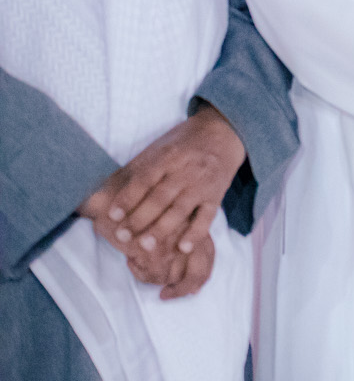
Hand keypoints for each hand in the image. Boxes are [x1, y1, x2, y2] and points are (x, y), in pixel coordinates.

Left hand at [77, 103, 244, 298]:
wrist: (224, 132)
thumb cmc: (183, 143)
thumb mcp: (159, 147)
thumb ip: (137, 169)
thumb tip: (103, 191)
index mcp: (168, 155)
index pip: (145, 179)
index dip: (128, 198)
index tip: (112, 215)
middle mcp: (187, 169)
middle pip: (161, 197)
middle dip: (140, 218)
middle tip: (123, 236)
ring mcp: (203, 183)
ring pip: (181, 209)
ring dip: (163, 229)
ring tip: (145, 246)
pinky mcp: (217, 194)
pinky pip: (207, 216)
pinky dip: (196, 233)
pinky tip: (183, 248)